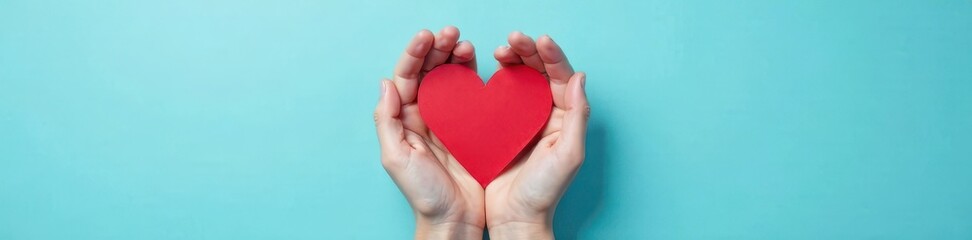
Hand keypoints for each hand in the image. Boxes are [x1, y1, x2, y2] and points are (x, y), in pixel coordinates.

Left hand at [374, 26, 484, 238]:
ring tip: (465, 44)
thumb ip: (387, 120)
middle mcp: (424, 116)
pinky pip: (470, 95)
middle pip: (428, 72)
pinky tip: (479, 65)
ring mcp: (448, 120)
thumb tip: (386, 83)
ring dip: (456, 58)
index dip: (415, 54)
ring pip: (450, 79)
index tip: (427, 36)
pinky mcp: (471, 127)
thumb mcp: (396, 158)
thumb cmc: (424, 195)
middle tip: (451, 33)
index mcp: (404, 120)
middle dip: (438, 49)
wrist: (454, 220)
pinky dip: (473, 77)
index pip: (407, 77)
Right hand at [484, 32, 589, 238]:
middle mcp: (547, 116)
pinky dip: (495, 79)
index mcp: (565, 118)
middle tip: (512, 40)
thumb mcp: (568, 154)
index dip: (551, 56)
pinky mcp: (502, 128)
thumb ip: (577, 116)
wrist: (516, 219)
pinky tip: (487, 71)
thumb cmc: (544, 193)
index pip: (561, 77)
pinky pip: (501, 96)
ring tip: (499, 51)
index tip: (538, 40)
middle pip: (540, 73)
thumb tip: (579, 77)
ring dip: (512, 61)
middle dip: (528, 52)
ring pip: (521, 80)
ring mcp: (524, 121)